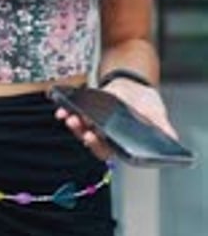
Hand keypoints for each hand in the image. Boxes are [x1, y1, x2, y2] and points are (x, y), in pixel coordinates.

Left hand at [54, 78, 177, 161]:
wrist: (135, 85)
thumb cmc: (145, 104)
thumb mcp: (156, 114)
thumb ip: (161, 126)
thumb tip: (171, 139)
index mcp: (119, 141)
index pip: (107, 150)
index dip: (98, 146)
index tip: (92, 137)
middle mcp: (104, 135)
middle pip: (90, 140)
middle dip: (82, 134)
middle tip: (78, 125)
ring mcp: (94, 124)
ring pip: (80, 129)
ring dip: (73, 124)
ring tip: (69, 116)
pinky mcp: (87, 111)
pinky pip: (75, 114)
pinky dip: (67, 111)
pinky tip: (63, 108)